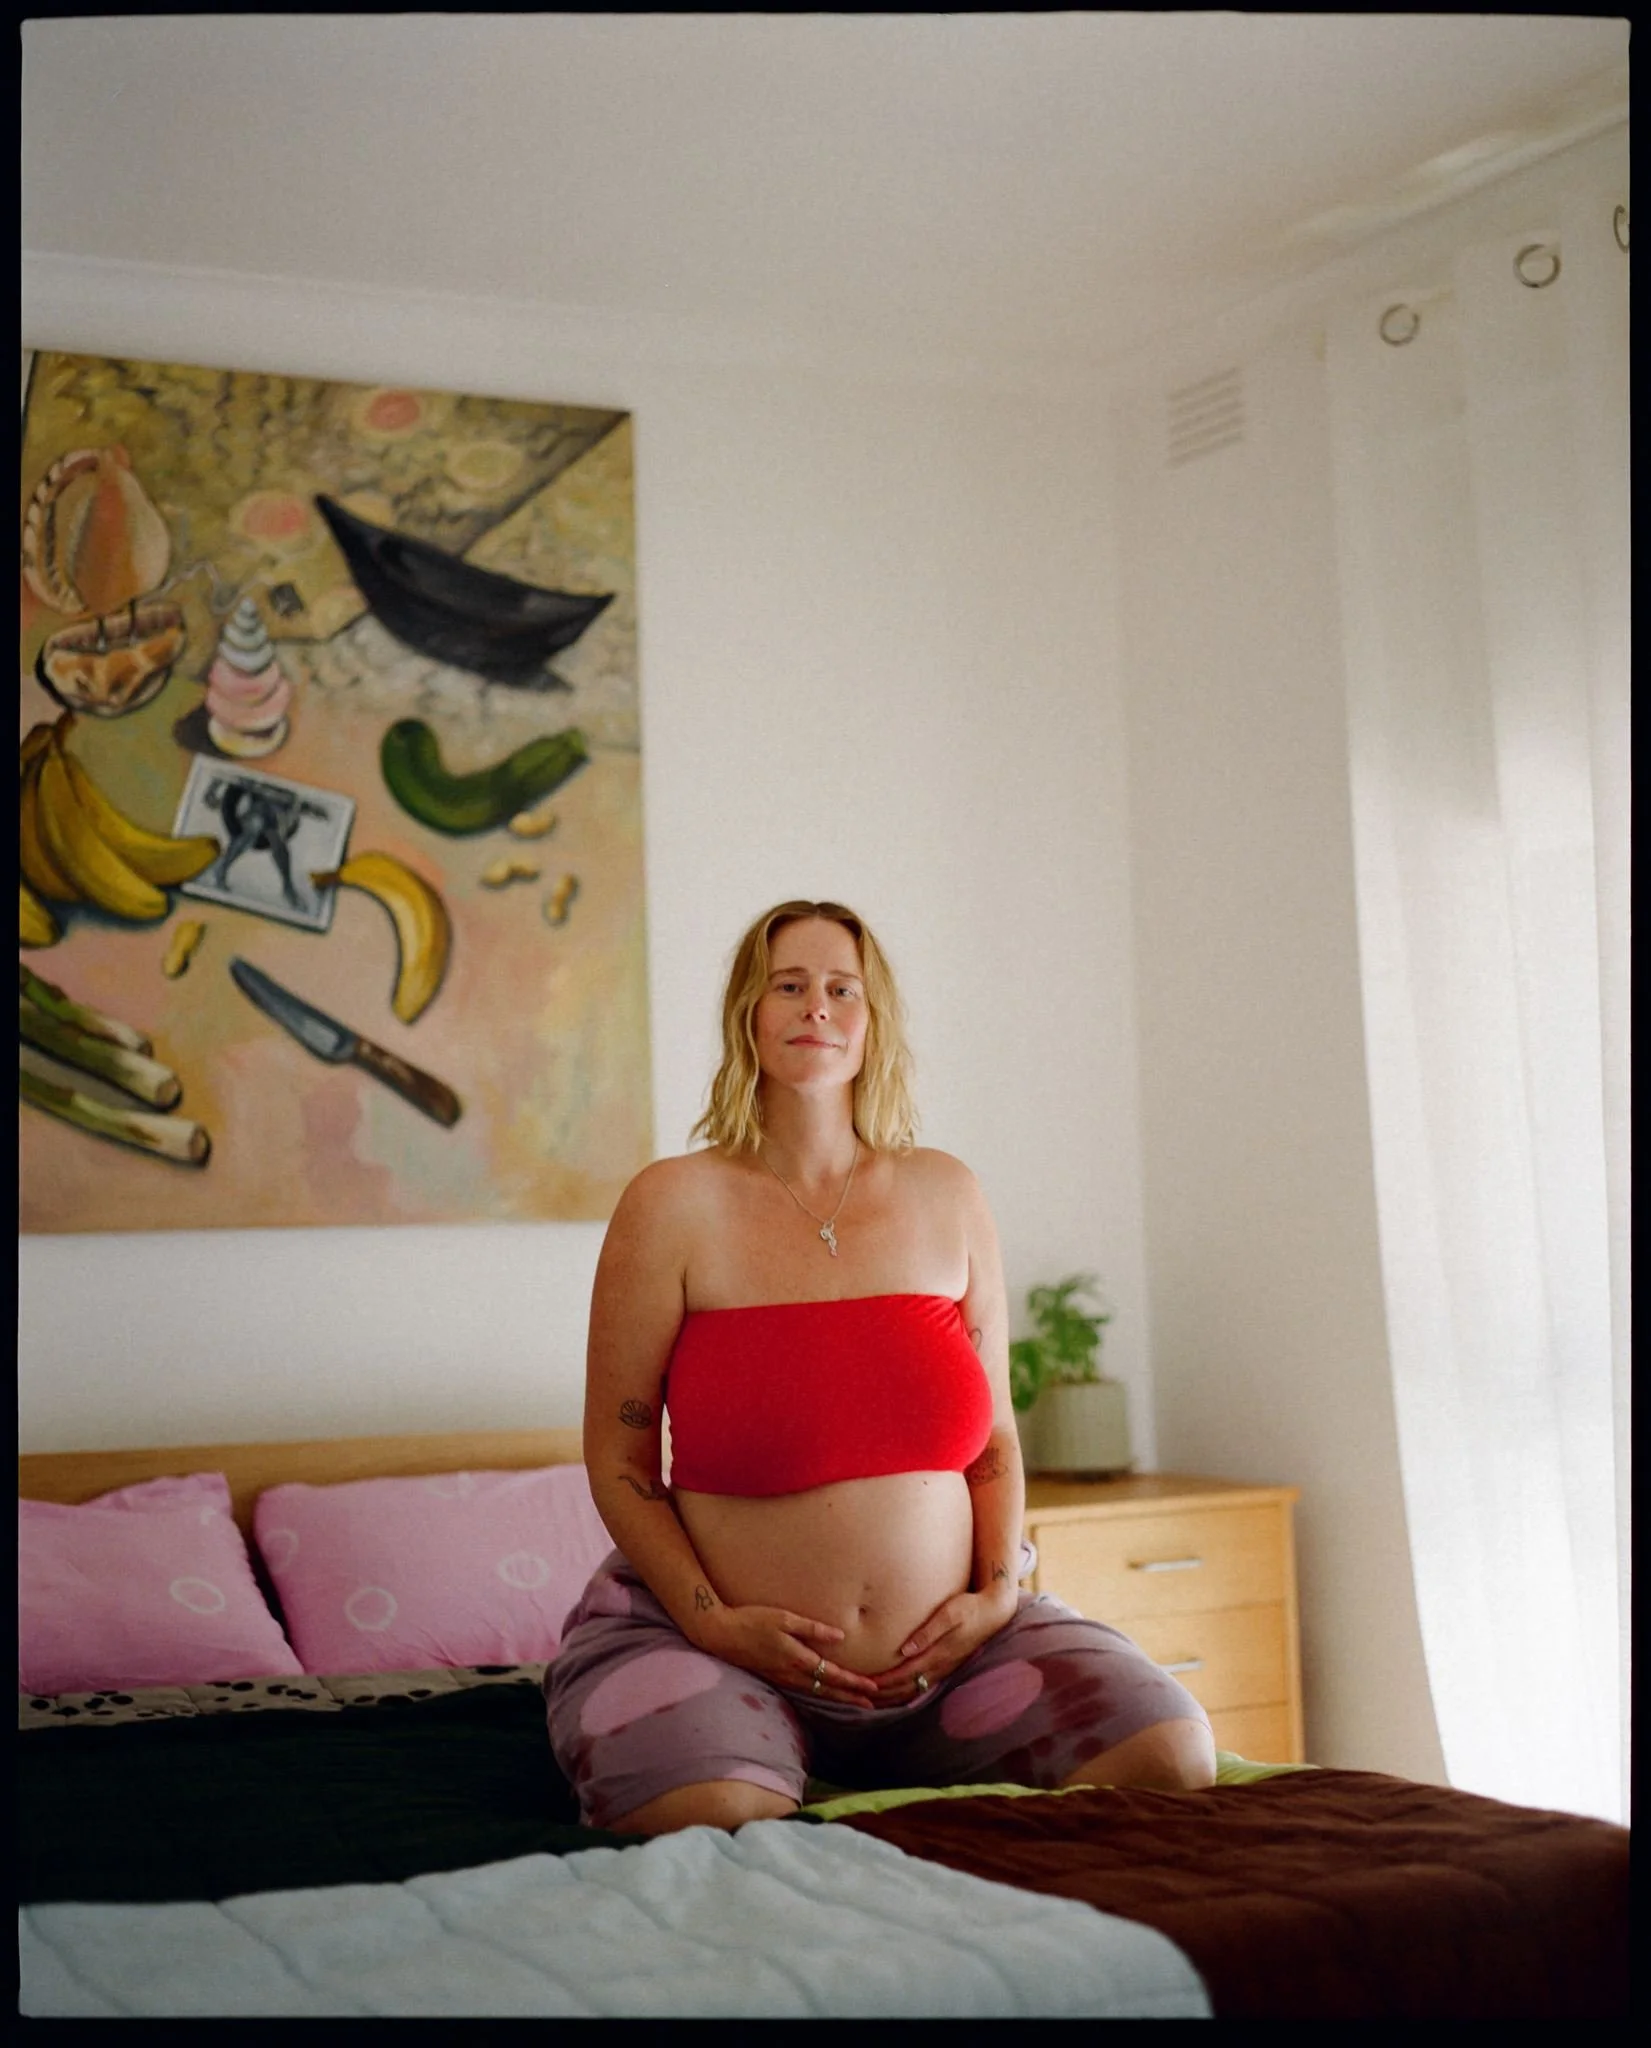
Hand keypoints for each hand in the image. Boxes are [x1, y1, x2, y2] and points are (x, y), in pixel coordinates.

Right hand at [692, 1602, 878, 1709]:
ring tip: (853, 1701)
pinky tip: (823, 1691)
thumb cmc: (752, 1620)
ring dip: (836, 1697)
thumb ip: (812, 1629)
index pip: (832, 1676)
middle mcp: (791, 1674)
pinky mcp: (774, 1676)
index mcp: (797, 1659)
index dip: (854, 1683)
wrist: (720, 1634)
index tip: (873, 1688)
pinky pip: (803, 1689)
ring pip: (816, 1692)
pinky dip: (818, 1693)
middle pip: (827, 1690)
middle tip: (872, 1704)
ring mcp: (782, 1678)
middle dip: (850, 1697)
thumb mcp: (784, 1618)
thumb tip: (840, 1637)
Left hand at [870, 1584, 1017, 1701]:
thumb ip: (927, 1632)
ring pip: (915, 1690)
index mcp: (938, 1655)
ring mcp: (944, 1669)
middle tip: (861, 1697)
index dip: (885, 1681)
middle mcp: (940, 1667)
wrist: (993, 1613)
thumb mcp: (949, 1614)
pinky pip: (923, 1686)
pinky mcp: (947, 1666)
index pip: (905, 1674)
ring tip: (874, 1700)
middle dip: (884, 1694)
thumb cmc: (969, 1608)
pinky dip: (907, 1692)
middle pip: (907, 1687)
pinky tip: (897, 1693)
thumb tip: (906, 1649)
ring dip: (894, 1697)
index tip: (866, 1684)